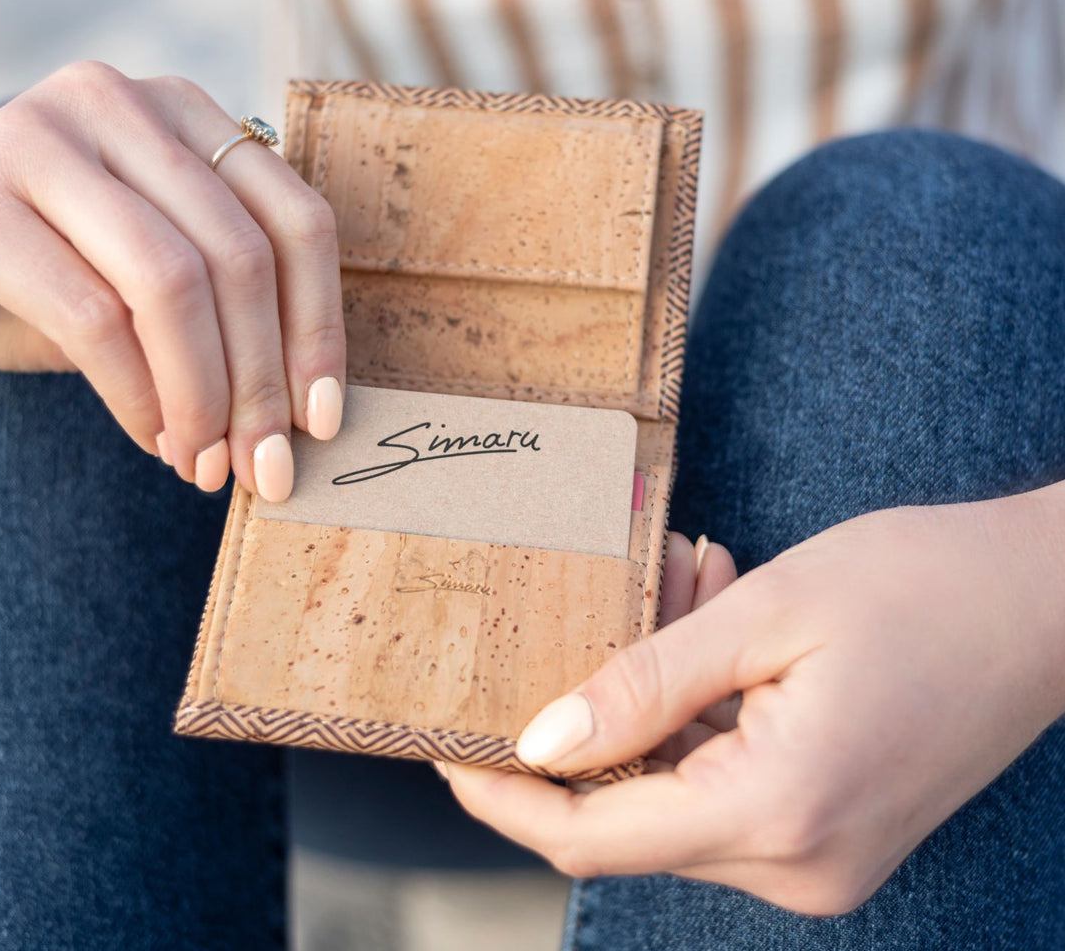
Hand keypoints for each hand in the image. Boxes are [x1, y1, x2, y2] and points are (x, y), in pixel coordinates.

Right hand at [0, 61, 345, 498]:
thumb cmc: (69, 262)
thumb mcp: (162, 261)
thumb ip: (230, 303)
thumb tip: (303, 416)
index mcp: (188, 112)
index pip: (297, 221)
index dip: (319, 330)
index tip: (322, 421)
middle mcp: (119, 103)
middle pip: (240, 257)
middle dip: (261, 383)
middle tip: (263, 466)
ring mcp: (43, 140)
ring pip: (172, 284)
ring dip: (202, 397)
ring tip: (205, 464)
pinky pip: (92, 316)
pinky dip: (137, 395)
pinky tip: (153, 438)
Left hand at [444, 488, 1064, 914]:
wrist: (1047, 601)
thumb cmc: (922, 587)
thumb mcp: (765, 614)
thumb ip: (644, 686)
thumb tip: (541, 743)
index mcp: (778, 812)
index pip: (591, 836)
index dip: (506, 797)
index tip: (446, 746)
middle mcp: (799, 863)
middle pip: (628, 813)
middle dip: (593, 714)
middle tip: (614, 600)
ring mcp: (819, 857)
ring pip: (674, 791)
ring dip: (652, 701)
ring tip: (685, 590)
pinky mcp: (830, 830)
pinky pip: (723, 785)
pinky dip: (698, 714)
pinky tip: (717, 627)